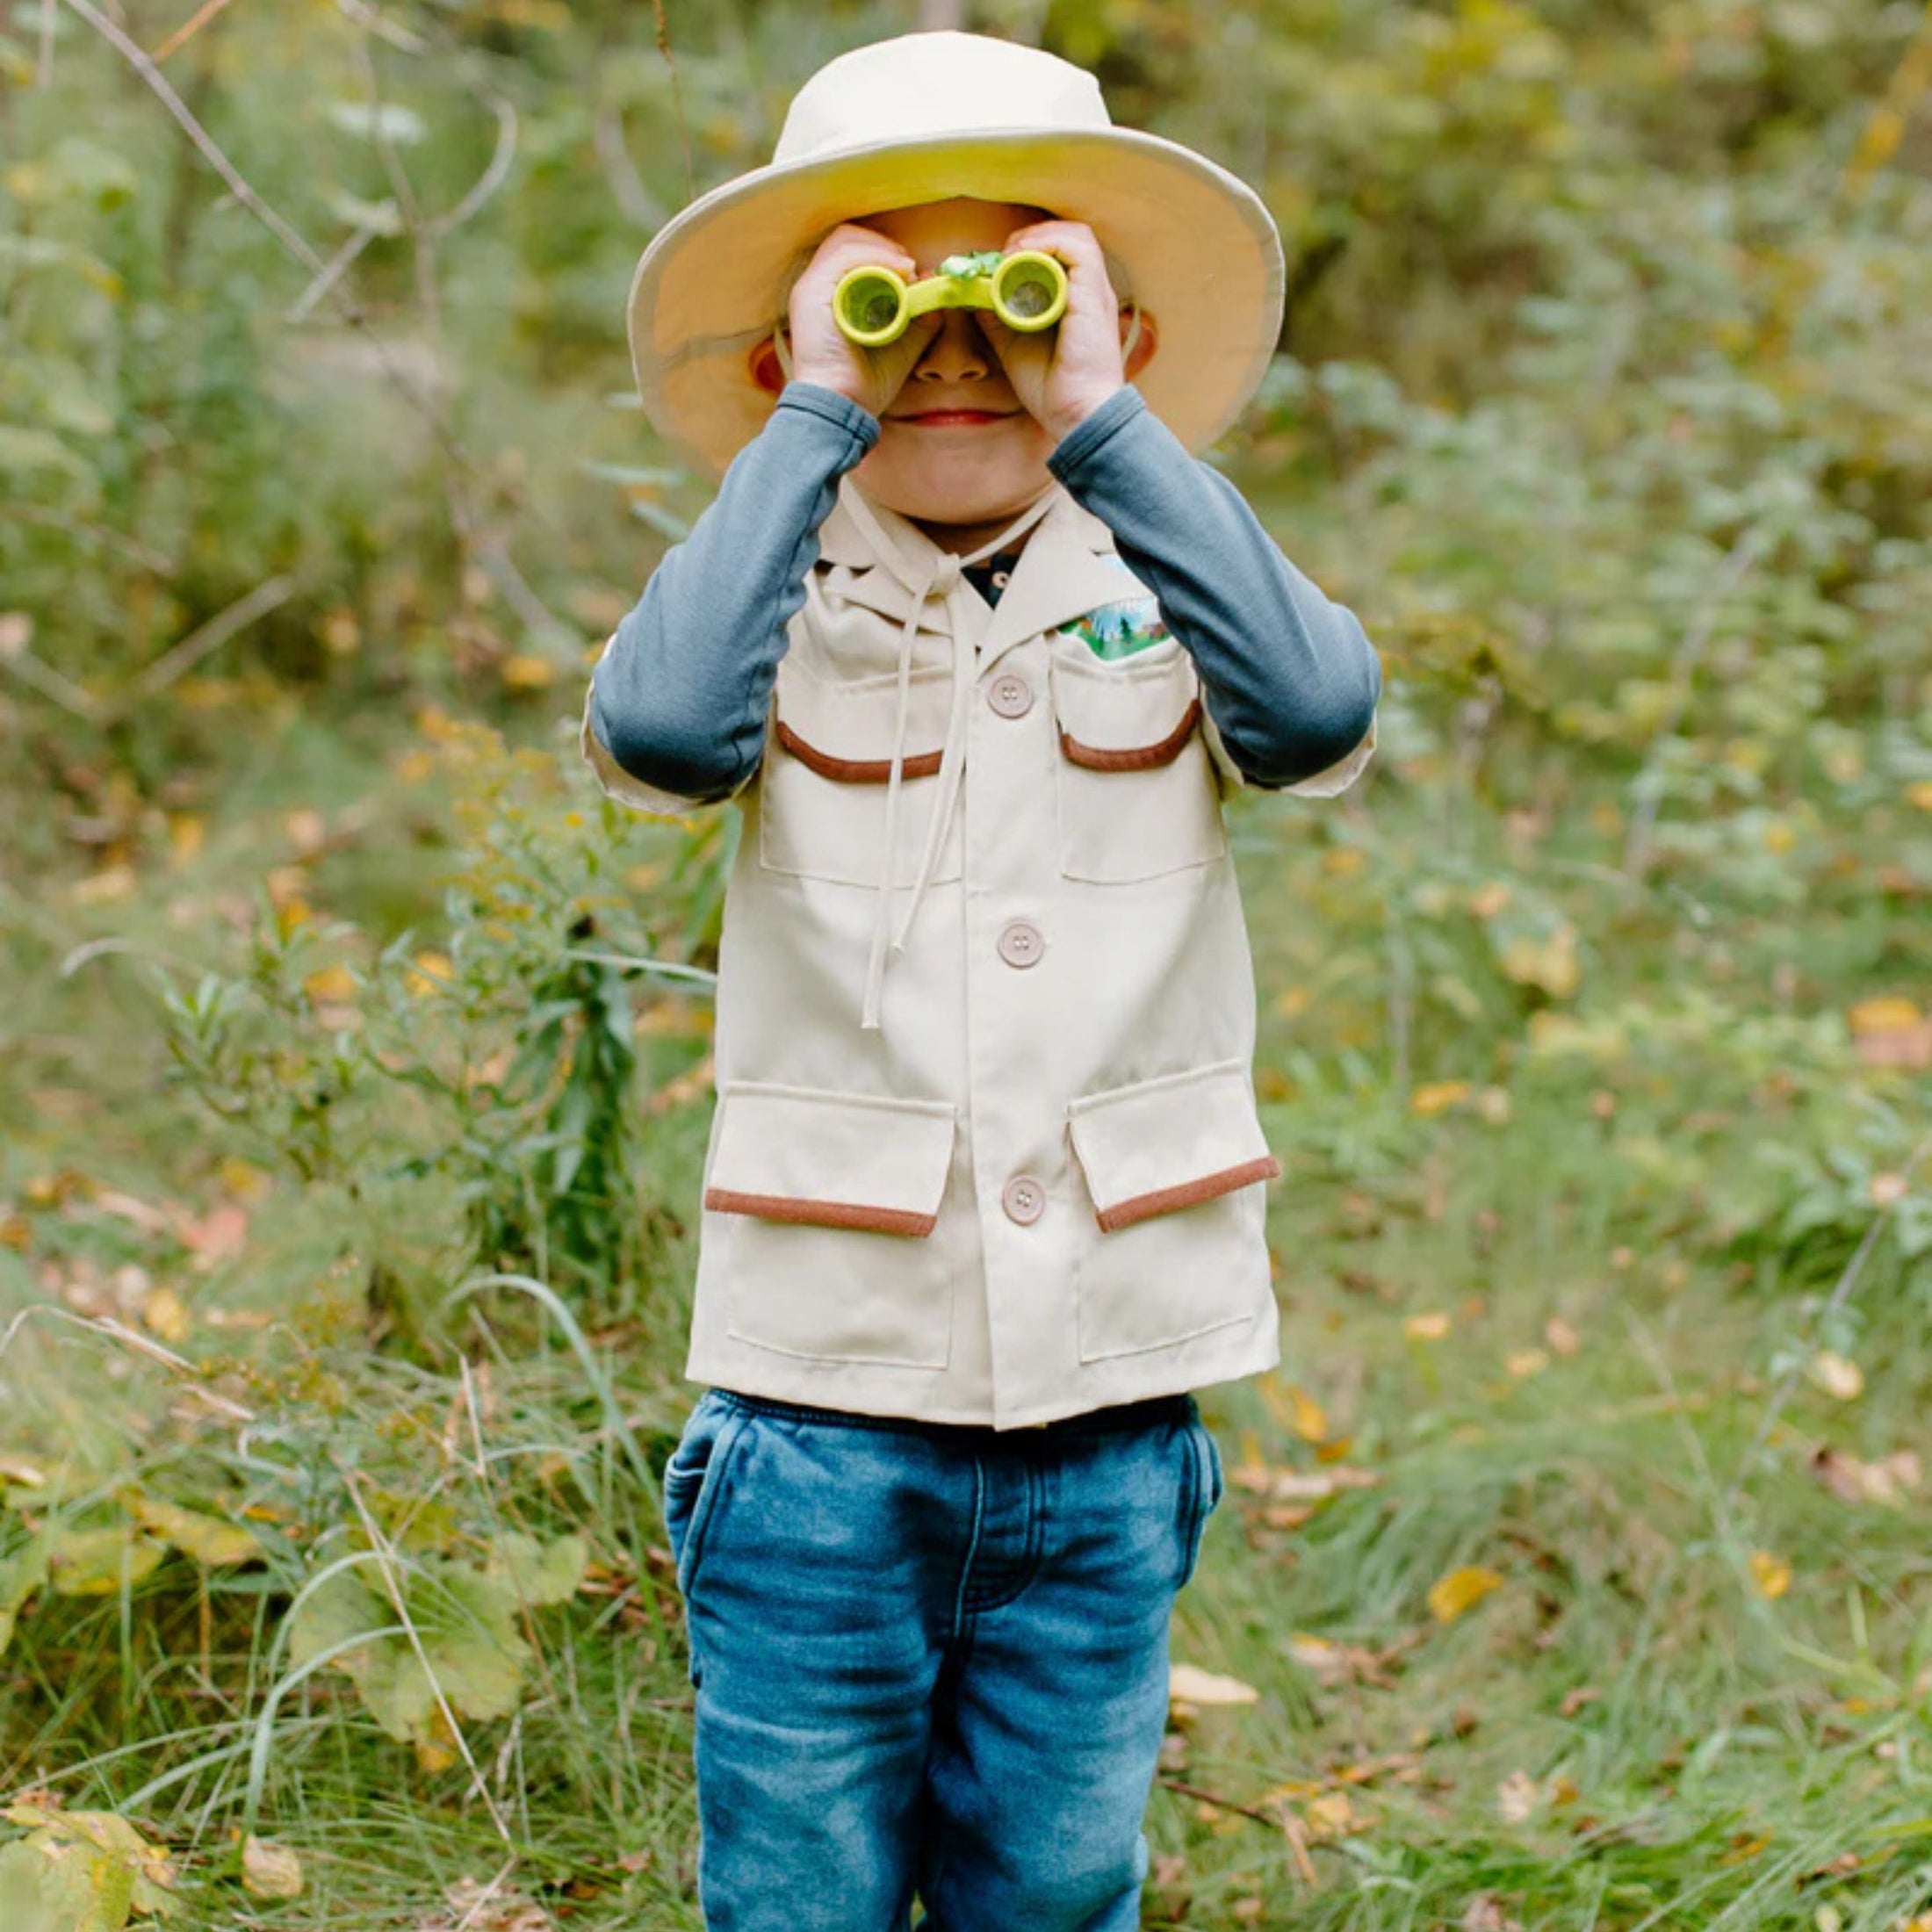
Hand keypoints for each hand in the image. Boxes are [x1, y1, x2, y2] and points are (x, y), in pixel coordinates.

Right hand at [784, 223, 945, 421]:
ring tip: (906, 270)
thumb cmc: (864, 384)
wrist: (842, 408)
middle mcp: (816, 286)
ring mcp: (811, 286)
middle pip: (848, 238)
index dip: (885, 253)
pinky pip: (846, 256)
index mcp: (830, 295)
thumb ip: (918, 316)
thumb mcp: (903, 344)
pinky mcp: (812, 292)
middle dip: (884, 245)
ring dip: (883, 249)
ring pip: (846, 240)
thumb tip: (932, 282)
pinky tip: (898, 273)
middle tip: (909, 267)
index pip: (853, 252)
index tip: (911, 273)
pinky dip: (876, 257)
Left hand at [975, 219, 1128, 441]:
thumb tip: (974, 295)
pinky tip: (1020, 262)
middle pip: (1068, 236)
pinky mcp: (1094, 294)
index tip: (995, 268)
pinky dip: (1046, 245)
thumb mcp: (1013, 345)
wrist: (1077, 415)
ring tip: (1009, 258)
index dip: (1026, 249)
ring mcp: (1095, 291)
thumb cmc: (1052, 389)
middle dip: (1029, 239)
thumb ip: (997, 318)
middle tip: (1000, 259)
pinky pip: (1075, 247)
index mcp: (1076, 301)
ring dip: (1036, 239)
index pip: (1059, 252)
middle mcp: (1089, 291)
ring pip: (1074, 234)